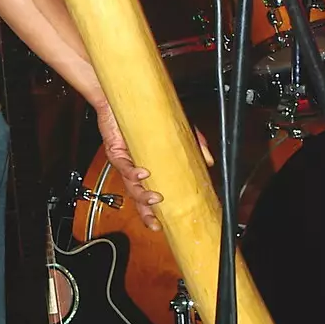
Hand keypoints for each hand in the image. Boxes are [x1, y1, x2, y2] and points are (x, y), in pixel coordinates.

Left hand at [95, 104, 213, 233]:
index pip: (148, 195)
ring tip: (156, 198)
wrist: (119, 97)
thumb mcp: (176, 129)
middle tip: (156, 222)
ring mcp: (123, 161)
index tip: (162, 226)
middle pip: (137, 198)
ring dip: (142, 194)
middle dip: (146, 213)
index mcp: (145, 168)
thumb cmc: (144, 114)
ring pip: (130, 185)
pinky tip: (144, 174)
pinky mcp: (115, 150)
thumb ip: (194, 143)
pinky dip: (134, 171)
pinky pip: (123, 165)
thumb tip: (209, 161)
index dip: (153, 212)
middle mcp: (132, 168)